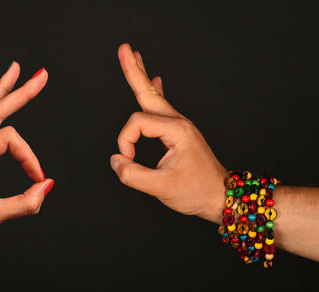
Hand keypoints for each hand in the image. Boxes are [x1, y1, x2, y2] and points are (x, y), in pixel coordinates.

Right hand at [110, 44, 227, 222]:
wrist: (222, 196)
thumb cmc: (196, 192)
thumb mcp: (161, 188)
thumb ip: (132, 174)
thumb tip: (116, 160)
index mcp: (176, 130)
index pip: (136, 123)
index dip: (125, 141)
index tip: (128, 161)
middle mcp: (178, 122)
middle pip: (148, 92)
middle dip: (134, 71)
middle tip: (123, 48)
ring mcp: (179, 125)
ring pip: (155, 96)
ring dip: (142, 77)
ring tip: (134, 57)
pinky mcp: (178, 132)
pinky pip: (163, 106)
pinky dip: (156, 92)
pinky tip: (157, 80)